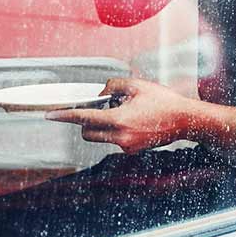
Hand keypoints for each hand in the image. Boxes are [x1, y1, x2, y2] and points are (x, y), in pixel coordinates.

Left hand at [44, 77, 200, 153]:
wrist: (185, 120)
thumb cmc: (163, 101)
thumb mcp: (138, 85)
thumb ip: (114, 86)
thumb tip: (102, 92)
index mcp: (119, 120)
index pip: (84, 118)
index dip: (65, 116)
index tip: (50, 115)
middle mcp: (120, 137)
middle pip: (88, 133)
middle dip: (86, 123)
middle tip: (96, 109)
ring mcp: (126, 146)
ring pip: (101, 137)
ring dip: (103, 125)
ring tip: (123, 112)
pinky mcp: (132, 150)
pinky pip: (115, 140)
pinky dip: (116, 130)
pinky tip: (134, 120)